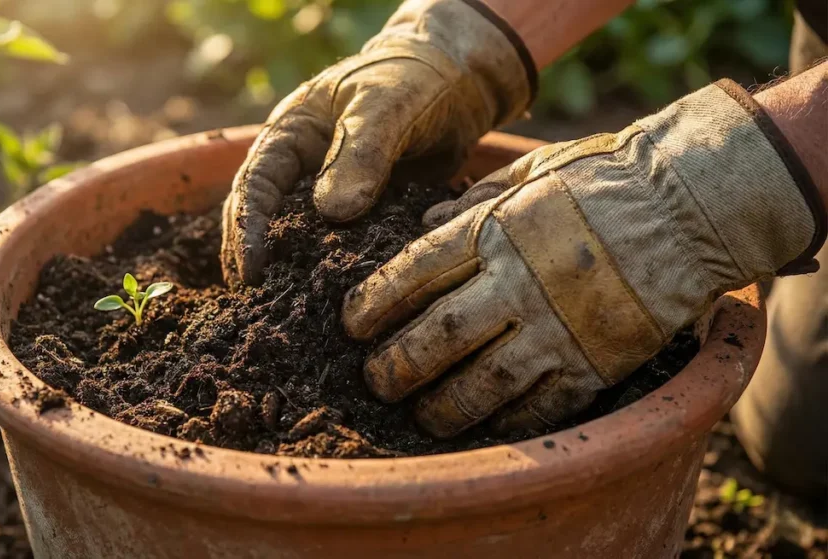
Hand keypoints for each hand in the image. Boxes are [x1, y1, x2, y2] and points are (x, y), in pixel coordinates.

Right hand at [221, 0, 535, 284]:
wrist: (460, 82)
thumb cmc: (415, 78)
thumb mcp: (388, 105)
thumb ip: (362, 152)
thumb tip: (331, 211)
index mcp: (290, 135)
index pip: (254, 185)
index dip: (247, 228)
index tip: (252, 269)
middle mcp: (302, 170)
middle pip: (267, 222)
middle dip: (259, 262)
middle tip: (259, 306)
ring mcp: (331, 196)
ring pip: (303, 242)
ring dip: (294, 276)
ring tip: (287, 317)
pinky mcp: (364, 218)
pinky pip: (344, 251)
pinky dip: (337, 276)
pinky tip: (338, 308)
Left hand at [342, 80, 824, 437]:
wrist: (692, 204)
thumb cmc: (606, 177)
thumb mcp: (531, 169)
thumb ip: (473, 201)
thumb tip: (420, 226)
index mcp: (499, 227)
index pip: (414, 272)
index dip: (373, 302)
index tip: (352, 323)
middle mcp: (521, 281)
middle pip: (437, 335)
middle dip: (395, 365)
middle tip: (375, 379)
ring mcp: (561, 327)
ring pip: (483, 383)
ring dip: (441, 405)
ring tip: (419, 413)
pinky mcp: (597, 362)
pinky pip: (541, 407)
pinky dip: (506, 421)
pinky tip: (483, 424)